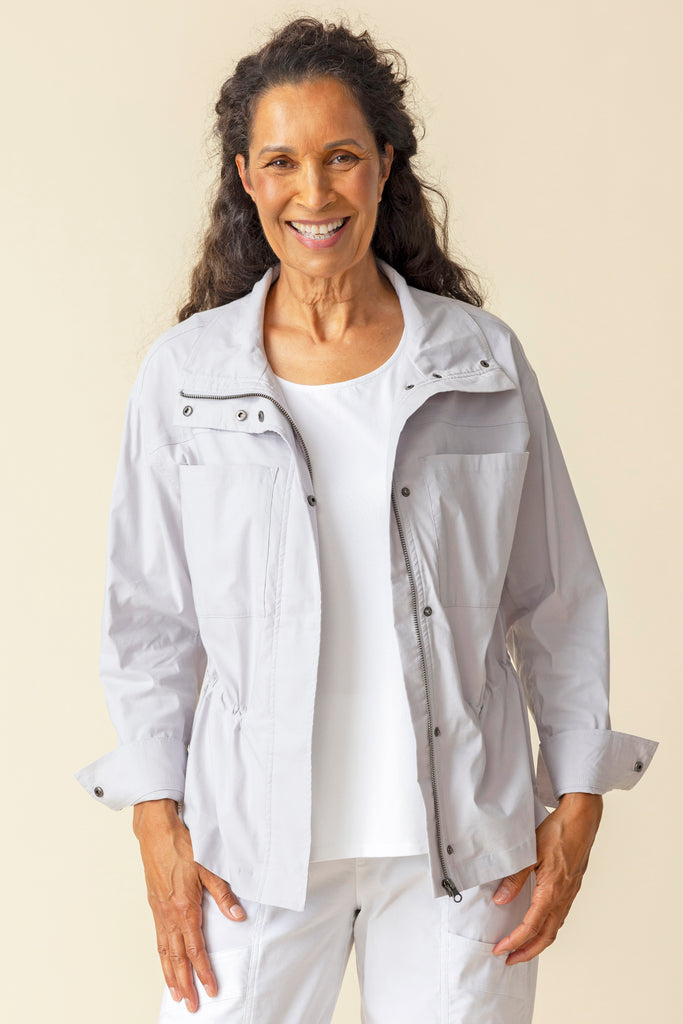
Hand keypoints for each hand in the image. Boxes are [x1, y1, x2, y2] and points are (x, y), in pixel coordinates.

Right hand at [133, 799, 246, 1012]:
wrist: (156, 832)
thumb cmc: (182, 845)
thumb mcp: (209, 867)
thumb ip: (223, 894)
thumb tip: (237, 915)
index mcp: (184, 907)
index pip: (196, 949)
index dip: (204, 971)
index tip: (211, 989)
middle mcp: (169, 914)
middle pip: (177, 958)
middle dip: (185, 983)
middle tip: (191, 1006)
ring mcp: (159, 911)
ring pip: (164, 952)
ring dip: (170, 975)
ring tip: (176, 994)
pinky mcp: (154, 905)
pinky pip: (158, 938)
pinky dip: (161, 957)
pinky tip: (165, 964)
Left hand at [491, 792, 602, 964]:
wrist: (582, 819)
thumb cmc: (558, 832)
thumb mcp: (529, 853)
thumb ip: (515, 879)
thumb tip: (500, 901)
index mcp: (552, 891)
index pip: (531, 927)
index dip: (515, 942)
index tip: (500, 950)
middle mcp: (563, 897)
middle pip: (546, 937)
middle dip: (527, 952)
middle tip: (509, 960)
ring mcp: (570, 894)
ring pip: (555, 928)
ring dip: (538, 943)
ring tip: (521, 947)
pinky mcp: (572, 887)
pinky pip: (560, 916)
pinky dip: (547, 928)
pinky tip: (539, 924)